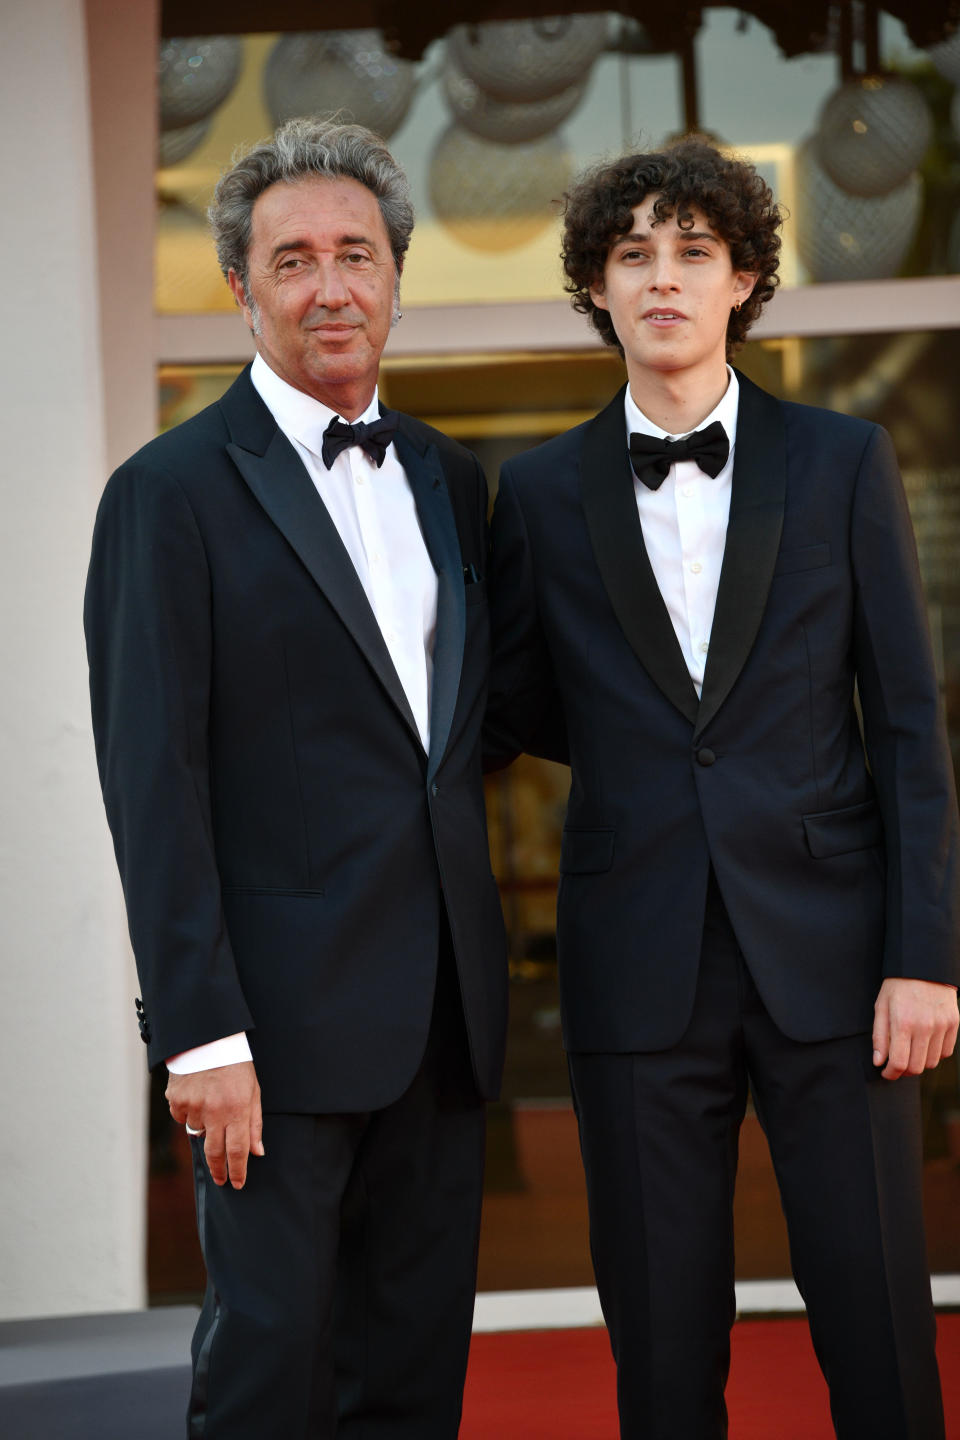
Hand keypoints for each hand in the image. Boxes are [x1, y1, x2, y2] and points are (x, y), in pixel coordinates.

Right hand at [165, 1061, 263, 1187]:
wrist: (207, 1038)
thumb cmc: (235, 1064)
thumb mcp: (253, 1091)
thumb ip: (254, 1123)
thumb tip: (257, 1152)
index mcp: (237, 1108)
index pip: (238, 1150)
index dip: (237, 1171)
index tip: (236, 1184)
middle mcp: (214, 1111)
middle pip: (214, 1152)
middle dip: (218, 1169)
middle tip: (221, 1179)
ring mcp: (193, 1106)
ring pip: (197, 1131)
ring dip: (205, 1127)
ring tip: (212, 1104)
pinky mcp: (176, 1100)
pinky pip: (182, 1117)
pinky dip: (189, 1112)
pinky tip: (197, 1095)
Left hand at [872, 978, 958, 1080]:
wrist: (924, 966)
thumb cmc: (898, 986)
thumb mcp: (881, 1007)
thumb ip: (879, 1036)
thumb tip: (878, 1062)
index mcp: (903, 1023)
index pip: (898, 1062)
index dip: (890, 1073)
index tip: (886, 1073)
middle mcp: (925, 1027)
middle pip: (916, 1067)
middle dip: (904, 1071)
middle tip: (897, 1065)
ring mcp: (942, 1026)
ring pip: (932, 1063)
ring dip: (919, 1063)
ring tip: (910, 1052)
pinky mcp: (953, 1024)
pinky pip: (946, 1052)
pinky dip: (934, 1054)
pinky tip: (925, 1044)